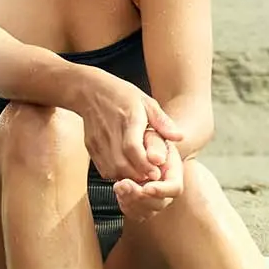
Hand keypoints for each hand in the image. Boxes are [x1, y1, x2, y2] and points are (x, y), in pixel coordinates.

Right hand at [75, 68, 184, 183]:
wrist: (89, 91)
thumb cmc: (121, 95)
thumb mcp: (146, 101)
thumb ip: (162, 122)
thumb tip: (179, 137)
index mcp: (128, 118)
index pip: (133, 147)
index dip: (145, 164)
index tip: (157, 172)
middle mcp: (111, 131)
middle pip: (122, 164)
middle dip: (139, 175)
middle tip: (152, 177)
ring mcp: (99, 141)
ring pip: (112, 170)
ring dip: (128, 177)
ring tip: (141, 175)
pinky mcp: (91, 147)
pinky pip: (104, 169)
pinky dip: (117, 175)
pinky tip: (127, 170)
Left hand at [113, 137, 184, 225]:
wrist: (139, 146)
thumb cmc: (146, 138)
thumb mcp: (151, 135)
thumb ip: (155, 145)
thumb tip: (156, 159)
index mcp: (174, 172)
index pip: (175, 188)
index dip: (161, 191)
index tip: (146, 187)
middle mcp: (167, 189)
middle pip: (159, 203)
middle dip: (140, 197)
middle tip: (123, 184)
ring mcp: (156, 199)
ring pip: (147, 212)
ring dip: (130, 201)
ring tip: (118, 185)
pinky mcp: (143, 204)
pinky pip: (136, 214)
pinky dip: (126, 206)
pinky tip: (119, 191)